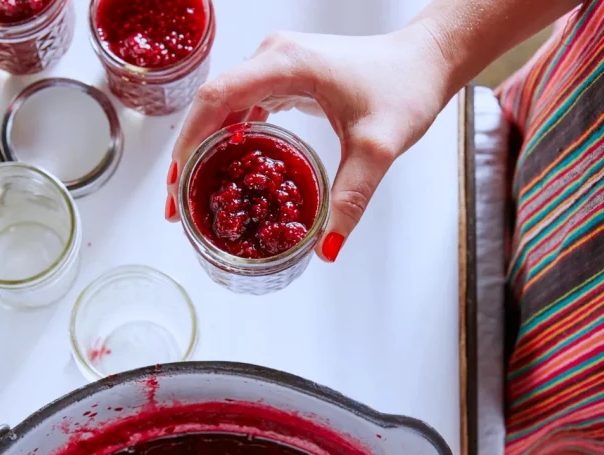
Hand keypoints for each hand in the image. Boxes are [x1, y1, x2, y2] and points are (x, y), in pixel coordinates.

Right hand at [166, 24, 451, 259]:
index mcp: (286, 64)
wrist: (425, 61)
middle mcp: (273, 59)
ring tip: (195, 195)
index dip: (190, 142)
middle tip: (178, 207)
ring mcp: (277, 67)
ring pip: (223, 109)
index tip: (178, 185)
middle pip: (211, 106)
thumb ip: (350, 198)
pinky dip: (229, 142)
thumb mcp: (378, 148)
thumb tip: (325, 247)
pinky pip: (244, 110)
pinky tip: (228, 173)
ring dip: (205, 150)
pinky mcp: (285, 79)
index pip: (217, 100)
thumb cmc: (405, 88)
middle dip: (189, 155)